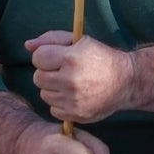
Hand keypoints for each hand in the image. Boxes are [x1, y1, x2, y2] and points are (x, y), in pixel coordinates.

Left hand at [26, 29, 141, 122]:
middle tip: (63, 71)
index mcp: (71, 58)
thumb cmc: (100, 58)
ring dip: (53, 89)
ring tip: (70, 83)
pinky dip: (60, 104)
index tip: (57, 58)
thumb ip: (51, 39)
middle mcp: (71, 80)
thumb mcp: (79, 40)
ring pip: (44, 94)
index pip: (38, 58)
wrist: (126, 81)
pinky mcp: (76, 115)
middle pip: (38, 78)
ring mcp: (73, 100)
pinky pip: (53, 109)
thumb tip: (27, 46)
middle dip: (47, 73)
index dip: (45, 56)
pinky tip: (73, 96)